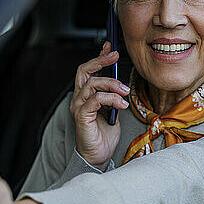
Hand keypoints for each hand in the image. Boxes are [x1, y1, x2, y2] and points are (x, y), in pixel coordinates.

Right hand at [69, 41, 129, 167]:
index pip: (89, 70)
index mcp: (86, 95)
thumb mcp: (113, 110)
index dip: (99, 57)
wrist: (98, 156)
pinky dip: (110, 99)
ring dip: (111, 84)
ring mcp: (78, 106)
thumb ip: (114, 96)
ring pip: (92, 84)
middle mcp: (79, 98)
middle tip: (115, 56)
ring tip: (124, 91)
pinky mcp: (81, 116)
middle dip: (100, 61)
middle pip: (84, 71)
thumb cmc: (105, 136)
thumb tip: (122, 83)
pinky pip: (95, 99)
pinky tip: (121, 105)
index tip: (110, 47)